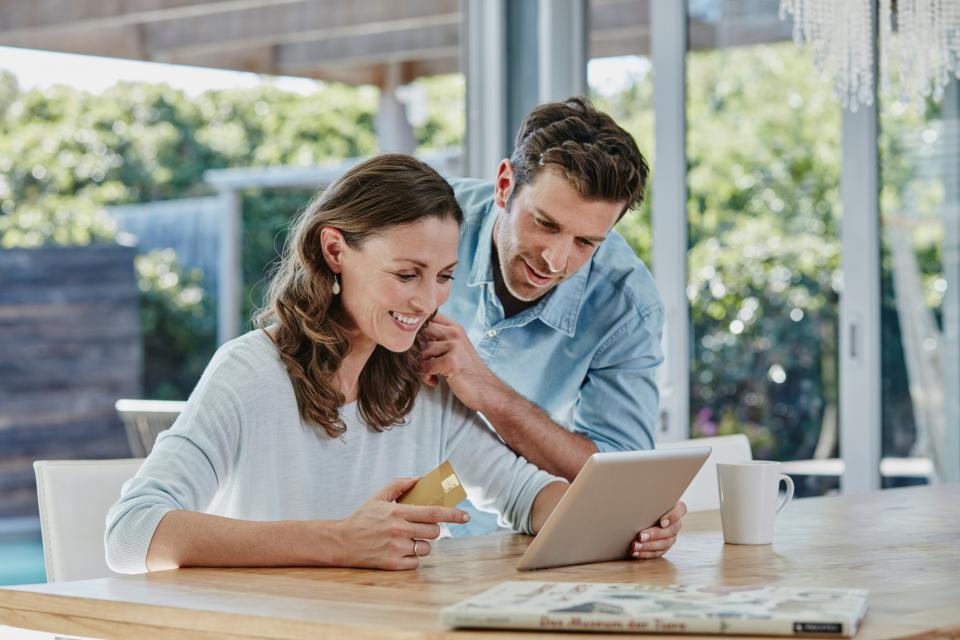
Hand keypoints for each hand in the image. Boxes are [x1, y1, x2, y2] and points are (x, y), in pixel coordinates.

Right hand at [333, 477, 469, 569]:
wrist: (342, 542)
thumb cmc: (363, 518)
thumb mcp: (378, 497)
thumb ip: (399, 485)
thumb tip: (419, 478)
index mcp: (398, 513)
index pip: (433, 513)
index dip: (453, 514)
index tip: (466, 516)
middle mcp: (399, 531)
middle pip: (433, 531)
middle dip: (432, 529)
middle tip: (421, 527)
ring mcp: (396, 549)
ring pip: (426, 548)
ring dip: (422, 544)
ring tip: (407, 540)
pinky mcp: (392, 564)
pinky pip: (415, 562)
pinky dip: (411, 558)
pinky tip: (399, 551)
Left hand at [420, 313, 503, 410]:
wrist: (486, 389)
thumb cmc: (467, 371)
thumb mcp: (457, 348)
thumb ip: (439, 338)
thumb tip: (411, 337)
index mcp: (455, 327)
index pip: (429, 316)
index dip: (416, 328)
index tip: (415, 344)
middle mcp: (455, 333)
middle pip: (420, 332)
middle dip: (414, 349)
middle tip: (420, 362)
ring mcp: (454, 346)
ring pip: (421, 351)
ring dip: (420, 366)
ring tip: (430, 374)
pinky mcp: (451, 362)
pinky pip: (425, 366)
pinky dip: (425, 377)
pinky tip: (434, 381)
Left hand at [629, 500, 686, 559]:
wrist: (642, 515)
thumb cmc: (646, 503)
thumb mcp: (648, 498)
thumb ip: (648, 496)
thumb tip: (635, 488)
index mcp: (675, 508)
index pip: (681, 510)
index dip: (673, 517)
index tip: (661, 522)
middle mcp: (676, 524)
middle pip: (671, 530)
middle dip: (655, 534)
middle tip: (640, 535)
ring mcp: (671, 537)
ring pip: (664, 544)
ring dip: (648, 546)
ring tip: (635, 545)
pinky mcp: (663, 547)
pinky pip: (657, 553)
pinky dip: (645, 553)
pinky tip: (635, 552)